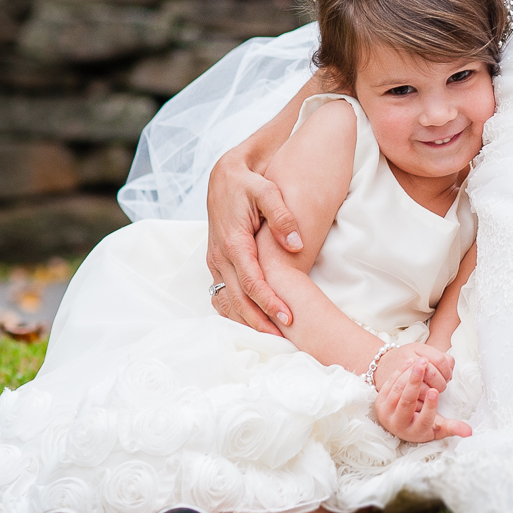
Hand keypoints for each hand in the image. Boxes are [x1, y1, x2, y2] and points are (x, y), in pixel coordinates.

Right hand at [205, 153, 302, 336]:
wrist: (225, 173)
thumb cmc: (248, 181)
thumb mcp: (267, 191)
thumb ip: (283, 216)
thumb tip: (297, 244)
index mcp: (233, 242)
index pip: (252, 282)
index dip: (270, 302)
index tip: (289, 318)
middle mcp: (220, 255)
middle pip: (238, 300)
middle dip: (260, 322)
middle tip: (283, 339)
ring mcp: (215, 260)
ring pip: (227, 300)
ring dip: (246, 321)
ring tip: (270, 337)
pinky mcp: (216, 261)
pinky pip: (221, 292)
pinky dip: (233, 310)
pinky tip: (249, 322)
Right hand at [372, 343, 453, 395]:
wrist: (382, 365)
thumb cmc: (408, 358)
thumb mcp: (423, 351)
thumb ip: (440, 358)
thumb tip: (450, 373)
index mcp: (416, 349)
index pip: (439, 360)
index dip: (447, 370)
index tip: (448, 375)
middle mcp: (407, 360)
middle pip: (432, 373)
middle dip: (441, 382)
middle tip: (441, 385)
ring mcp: (400, 376)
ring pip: (424, 389)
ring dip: (432, 393)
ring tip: (432, 392)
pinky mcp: (393, 392)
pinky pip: (413, 401)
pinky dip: (421, 403)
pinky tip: (422, 400)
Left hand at [374, 359, 471, 443]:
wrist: (397, 421)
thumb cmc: (422, 424)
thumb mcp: (436, 428)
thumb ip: (452, 427)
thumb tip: (469, 433)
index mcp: (414, 433)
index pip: (423, 420)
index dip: (430, 406)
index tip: (435, 391)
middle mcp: (397, 424)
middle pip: (406, 402)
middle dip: (415, 382)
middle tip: (424, 365)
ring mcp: (386, 412)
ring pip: (397, 390)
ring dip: (408, 374)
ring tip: (421, 361)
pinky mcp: (379, 401)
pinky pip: (390, 383)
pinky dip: (400, 371)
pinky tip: (410, 361)